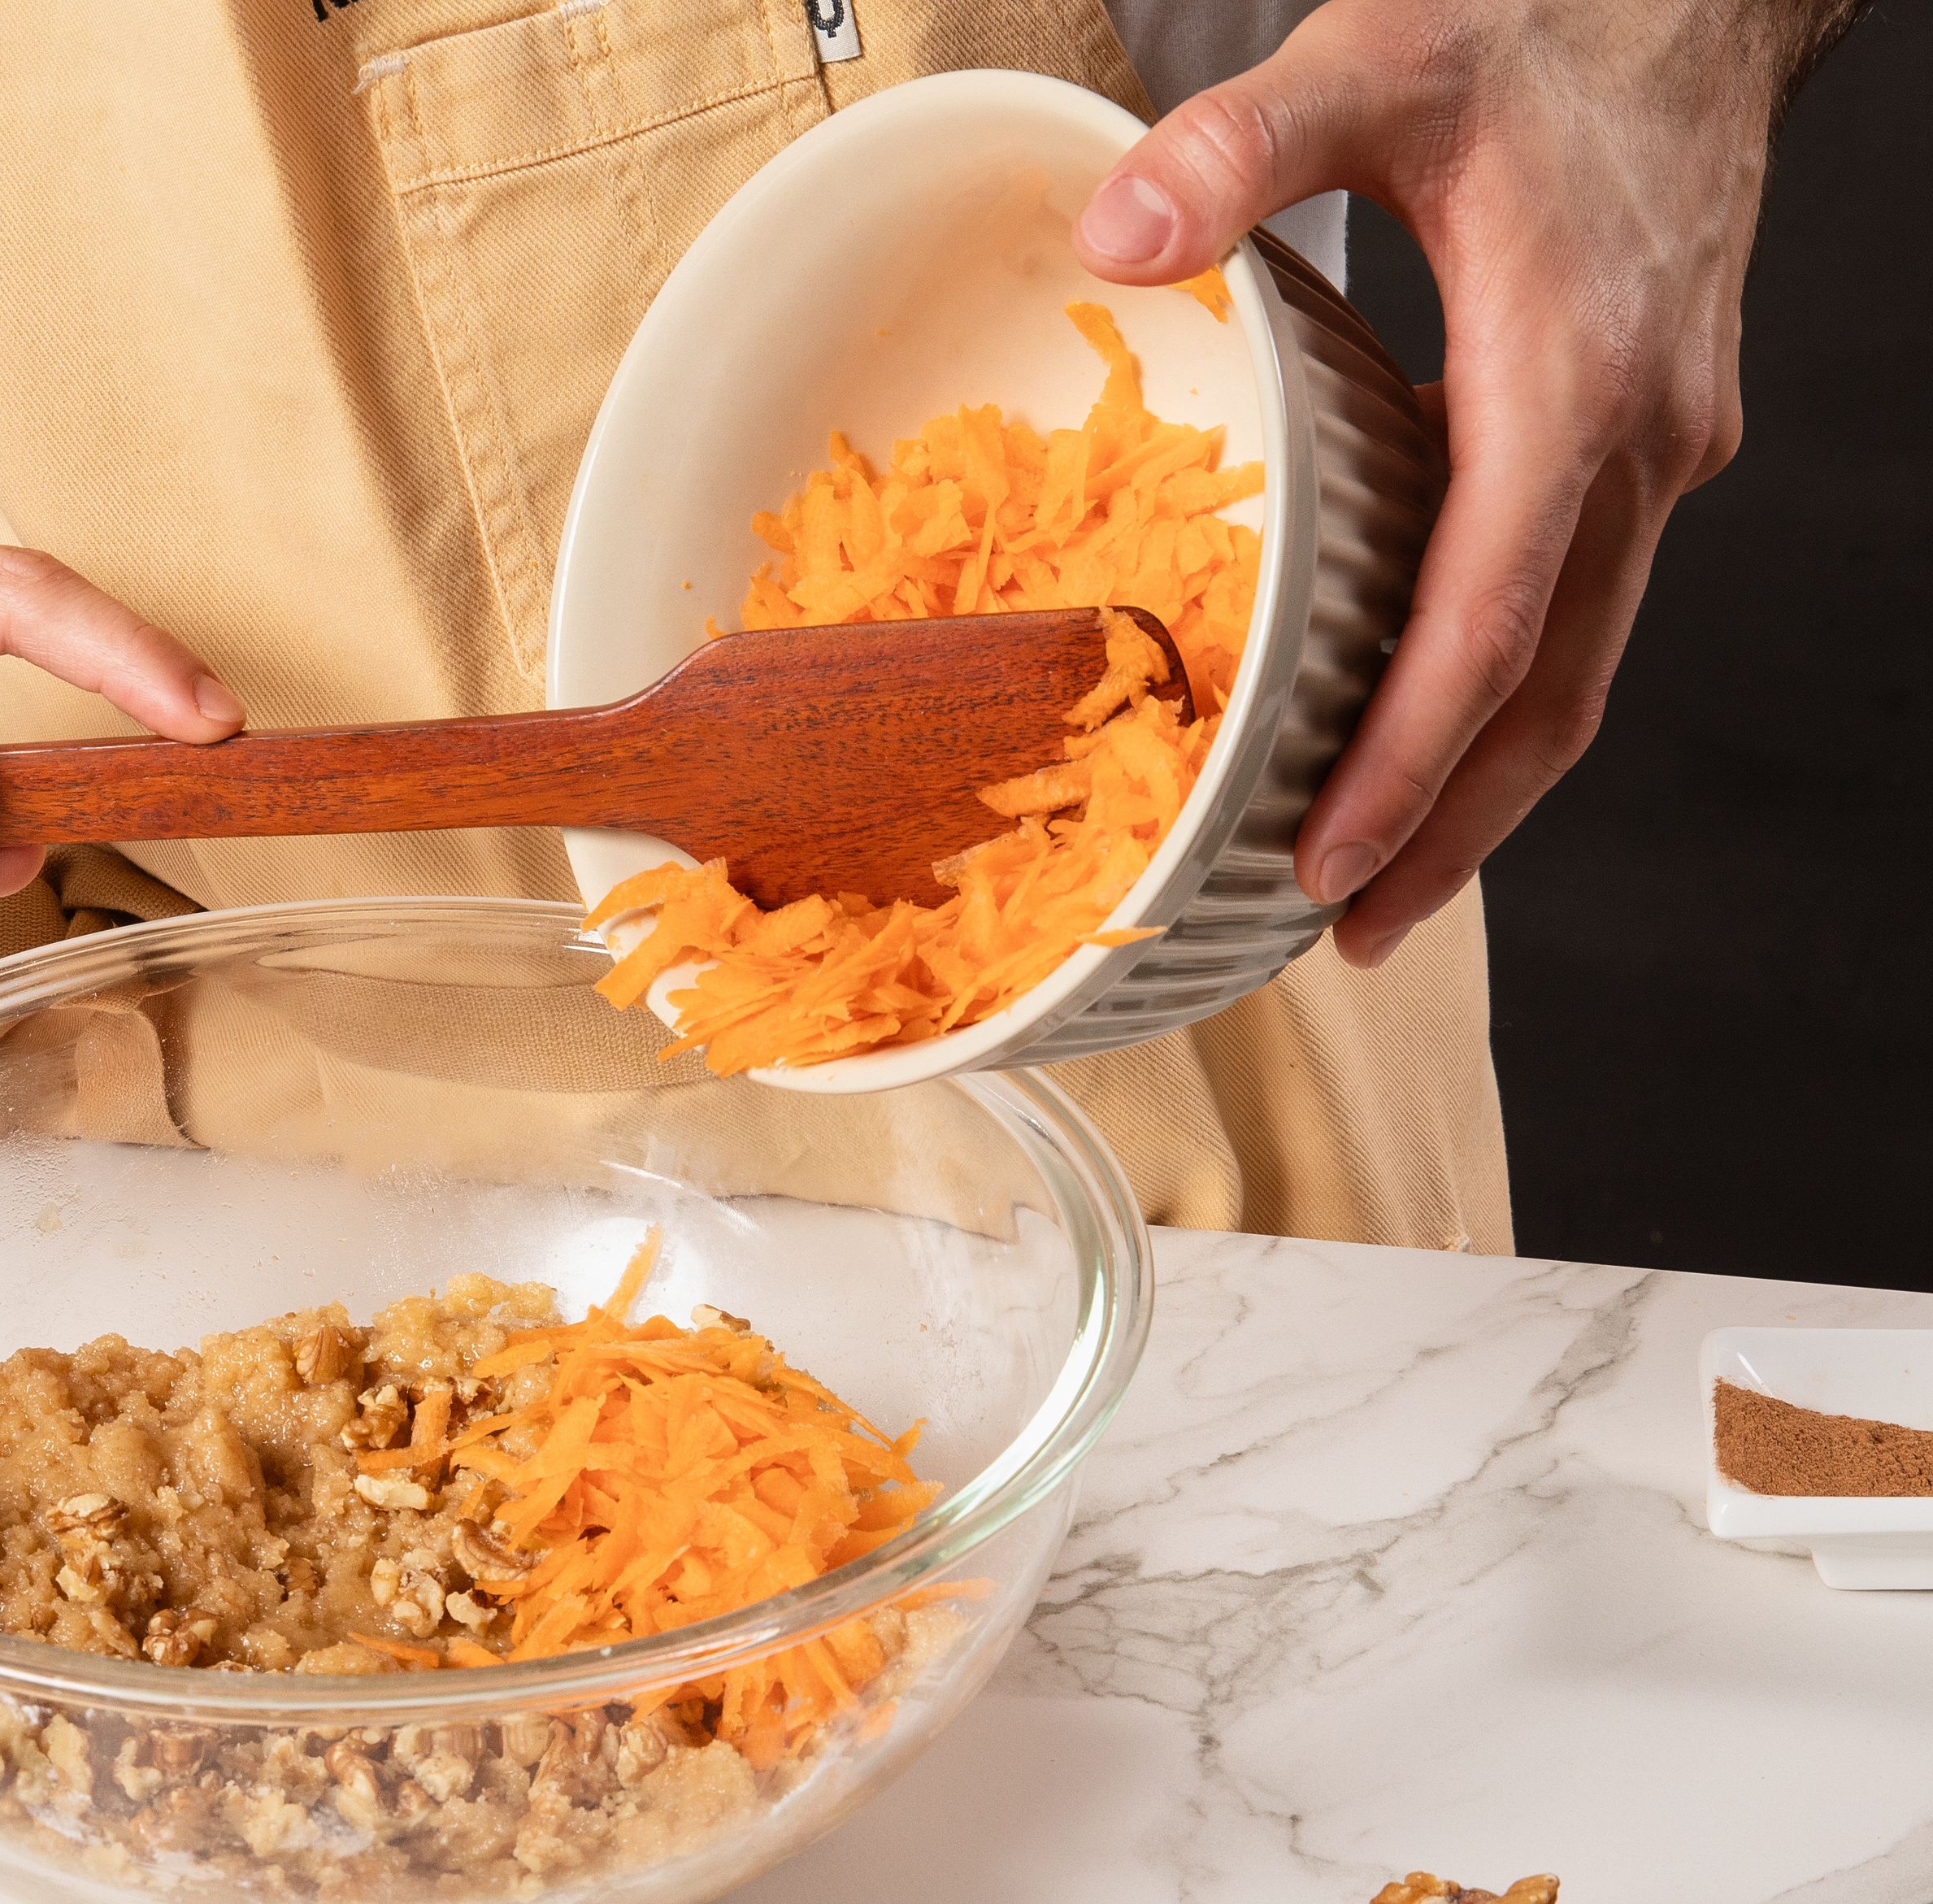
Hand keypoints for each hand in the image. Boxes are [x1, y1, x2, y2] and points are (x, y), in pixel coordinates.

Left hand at [1071, 0, 1848, 966]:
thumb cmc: (1553, 21)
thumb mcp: (1381, 53)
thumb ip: (1245, 146)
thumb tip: (1123, 238)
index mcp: (1570, 372)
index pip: (1490, 619)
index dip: (1410, 760)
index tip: (1334, 861)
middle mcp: (1636, 436)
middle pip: (1552, 691)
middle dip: (1453, 831)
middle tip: (1353, 934)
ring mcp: (1658, 446)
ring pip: (1578, 667)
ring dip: (1484, 787)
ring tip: (1384, 885)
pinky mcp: (1647, 437)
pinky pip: (1575, 605)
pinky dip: (1501, 693)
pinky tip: (1427, 736)